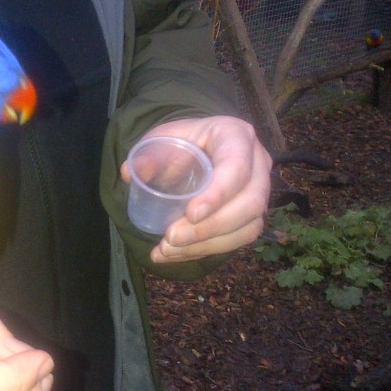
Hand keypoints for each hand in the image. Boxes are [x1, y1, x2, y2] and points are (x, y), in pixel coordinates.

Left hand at [121, 116, 270, 262]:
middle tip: (171, 237)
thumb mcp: (162, 139)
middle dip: (210, 227)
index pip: (237, 166)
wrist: (198, 148)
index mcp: (236, 136)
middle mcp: (257, 164)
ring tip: (167, 250)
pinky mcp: (252, 216)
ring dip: (206, 245)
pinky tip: (175, 254)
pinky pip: (238, 240)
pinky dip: (205, 251)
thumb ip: (147, 154)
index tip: (190, 214)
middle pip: (250, 203)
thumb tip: (130, 174)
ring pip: (248, 227)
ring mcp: (259, 192)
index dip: (218, 194)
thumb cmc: (183, 142)